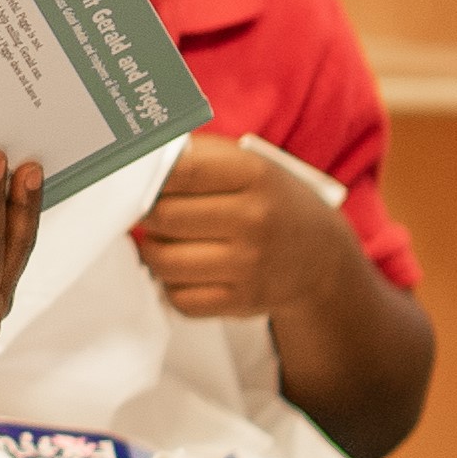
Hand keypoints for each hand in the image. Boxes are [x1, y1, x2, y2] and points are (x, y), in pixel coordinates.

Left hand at [133, 133, 347, 323]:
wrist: (320, 257)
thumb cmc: (267, 201)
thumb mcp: (245, 164)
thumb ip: (193, 154)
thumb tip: (135, 154)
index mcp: (254, 174)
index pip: (178, 170)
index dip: (146, 175)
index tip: (135, 180)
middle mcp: (255, 219)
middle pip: (161, 216)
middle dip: (146, 215)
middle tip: (153, 213)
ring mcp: (251, 264)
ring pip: (162, 261)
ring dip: (154, 252)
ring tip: (168, 241)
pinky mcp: (243, 302)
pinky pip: (178, 298)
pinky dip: (172, 286)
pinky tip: (188, 271)